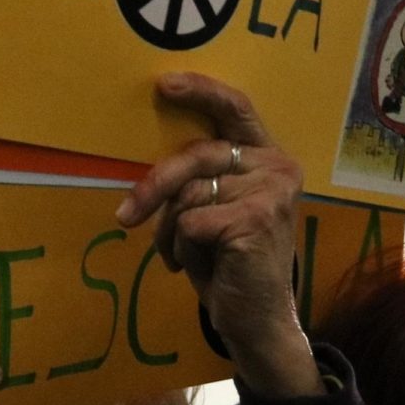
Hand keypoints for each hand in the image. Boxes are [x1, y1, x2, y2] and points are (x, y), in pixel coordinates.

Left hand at [114, 72, 320, 400]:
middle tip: (125, 217)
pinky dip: (182, 248)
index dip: (201, 91)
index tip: (163, 85)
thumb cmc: (229, 262)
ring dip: (169, 230)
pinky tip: (199, 267)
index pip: (237, 108)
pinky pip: (191, 221)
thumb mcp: (215, 209)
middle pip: (196, 155)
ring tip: (178, 255)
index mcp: (269, 158)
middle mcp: (278, 168)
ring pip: (188, 192)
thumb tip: (153, 159)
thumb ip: (200, 176)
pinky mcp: (255, 220)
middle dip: (154, 186)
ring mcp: (271, 193)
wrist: (258, 320)